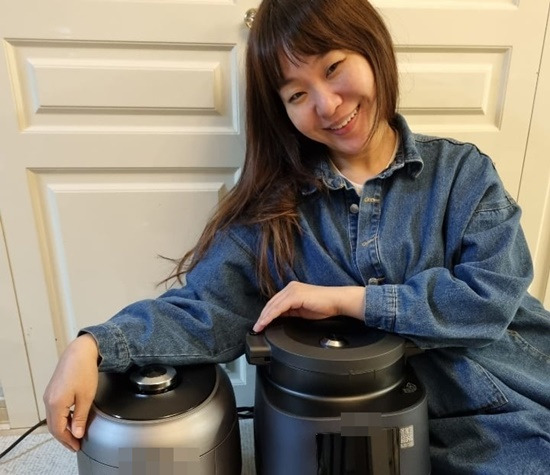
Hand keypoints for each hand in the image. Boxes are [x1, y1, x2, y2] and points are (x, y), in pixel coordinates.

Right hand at [43, 333, 98, 451]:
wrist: (80, 352)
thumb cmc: (84, 371)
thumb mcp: (86, 397)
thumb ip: (80, 417)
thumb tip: (77, 434)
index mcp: (56, 404)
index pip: (58, 430)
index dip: (67, 441)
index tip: (77, 446)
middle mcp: (49, 400)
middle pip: (54, 426)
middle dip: (65, 437)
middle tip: (76, 444)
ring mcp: (49, 395)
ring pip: (53, 418)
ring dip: (63, 428)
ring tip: (75, 434)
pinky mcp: (52, 390)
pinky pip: (54, 410)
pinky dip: (62, 418)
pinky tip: (71, 420)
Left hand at [253, 281, 364, 331]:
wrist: (337, 301)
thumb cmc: (325, 306)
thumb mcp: (302, 311)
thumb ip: (290, 312)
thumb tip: (279, 318)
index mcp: (292, 290)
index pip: (274, 302)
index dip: (266, 314)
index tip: (260, 324)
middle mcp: (290, 287)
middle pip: (271, 303)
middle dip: (262, 317)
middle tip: (256, 328)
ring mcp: (292, 290)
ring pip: (273, 305)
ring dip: (264, 317)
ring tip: (259, 327)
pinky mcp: (295, 295)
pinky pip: (279, 307)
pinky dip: (271, 316)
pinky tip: (266, 322)